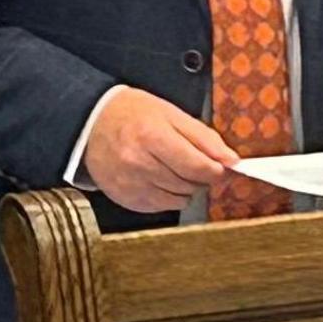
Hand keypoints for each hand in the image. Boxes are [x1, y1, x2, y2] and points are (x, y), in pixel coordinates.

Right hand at [83, 87, 238, 212]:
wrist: (90, 124)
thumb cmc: (134, 115)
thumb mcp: (173, 114)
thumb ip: (205, 138)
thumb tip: (232, 161)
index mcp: (152, 136)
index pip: (198, 166)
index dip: (217, 170)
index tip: (222, 166)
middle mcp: (137, 163)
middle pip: (190, 184)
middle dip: (201, 177)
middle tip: (194, 162)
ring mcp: (128, 183)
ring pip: (178, 199)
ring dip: (185, 187)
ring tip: (174, 168)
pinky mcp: (123, 197)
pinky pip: (160, 207)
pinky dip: (168, 196)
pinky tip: (159, 178)